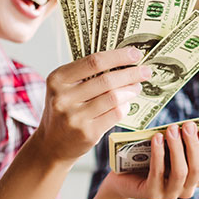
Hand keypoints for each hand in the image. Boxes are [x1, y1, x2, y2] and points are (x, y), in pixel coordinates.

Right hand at [31, 46, 150, 163]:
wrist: (52, 145)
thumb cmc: (64, 112)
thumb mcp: (65, 89)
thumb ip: (86, 76)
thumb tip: (123, 62)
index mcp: (57, 79)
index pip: (93, 62)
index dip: (118, 56)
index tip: (135, 53)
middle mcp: (63, 97)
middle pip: (106, 80)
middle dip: (131, 74)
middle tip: (146, 71)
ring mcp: (75, 117)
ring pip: (113, 97)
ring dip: (130, 90)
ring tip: (137, 87)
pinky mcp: (88, 133)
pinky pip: (115, 114)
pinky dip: (125, 107)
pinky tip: (127, 104)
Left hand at [98, 121, 198, 198]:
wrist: (124, 178)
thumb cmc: (151, 158)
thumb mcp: (170, 150)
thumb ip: (182, 142)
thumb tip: (191, 125)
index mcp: (196, 179)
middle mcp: (187, 189)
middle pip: (197, 168)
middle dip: (194, 144)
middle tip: (188, 125)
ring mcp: (170, 194)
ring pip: (180, 172)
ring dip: (177, 147)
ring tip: (172, 129)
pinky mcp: (152, 193)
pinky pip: (158, 172)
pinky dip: (159, 153)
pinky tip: (157, 138)